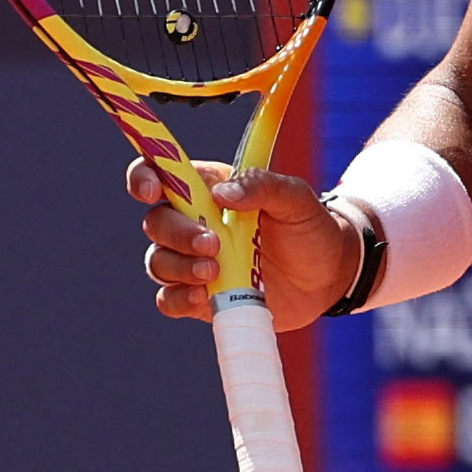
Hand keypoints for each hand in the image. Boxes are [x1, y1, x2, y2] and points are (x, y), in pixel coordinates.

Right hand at [130, 156, 358, 331]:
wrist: (327, 275)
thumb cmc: (308, 228)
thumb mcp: (297, 198)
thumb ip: (263, 185)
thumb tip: (223, 194)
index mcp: (210, 189)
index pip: (160, 173)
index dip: (144, 177)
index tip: (152, 191)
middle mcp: (194, 223)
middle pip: (156, 222)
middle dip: (177, 233)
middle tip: (213, 244)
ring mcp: (193, 261)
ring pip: (158, 261)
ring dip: (180, 267)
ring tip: (216, 271)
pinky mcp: (198, 296)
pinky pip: (168, 299)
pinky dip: (179, 298)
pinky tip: (204, 297)